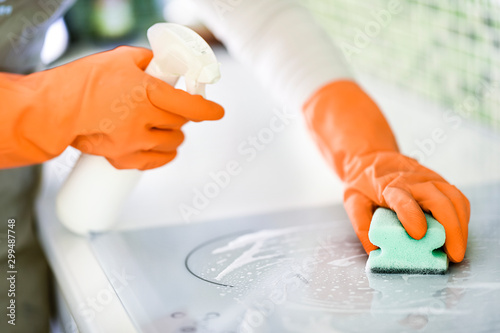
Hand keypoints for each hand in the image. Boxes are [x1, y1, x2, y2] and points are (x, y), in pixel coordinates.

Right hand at [0, 46, 223, 169]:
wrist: (52, 111)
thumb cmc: (81, 83)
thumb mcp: (118, 60)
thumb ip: (146, 61)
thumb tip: (161, 64)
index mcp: (146, 92)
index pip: (188, 105)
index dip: (207, 110)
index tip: (216, 112)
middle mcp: (144, 119)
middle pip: (180, 123)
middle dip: (181, 116)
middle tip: (174, 110)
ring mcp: (134, 141)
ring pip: (171, 143)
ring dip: (173, 135)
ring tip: (163, 128)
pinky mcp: (123, 157)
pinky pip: (155, 162)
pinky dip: (163, 156)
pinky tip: (163, 149)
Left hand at [343, 151, 469, 262]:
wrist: (370, 158)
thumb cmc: (362, 183)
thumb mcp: (353, 202)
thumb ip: (362, 226)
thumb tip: (375, 251)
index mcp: (389, 187)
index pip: (404, 200)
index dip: (412, 217)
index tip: (418, 235)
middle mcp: (414, 181)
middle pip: (440, 200)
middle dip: (451, 229)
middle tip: (453, 255)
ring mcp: (430, 179)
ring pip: (454, 198)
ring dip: (461, 226)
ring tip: (457, 250)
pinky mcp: (439, 181)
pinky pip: (457, 198)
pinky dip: (462, 217)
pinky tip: (458, 234)